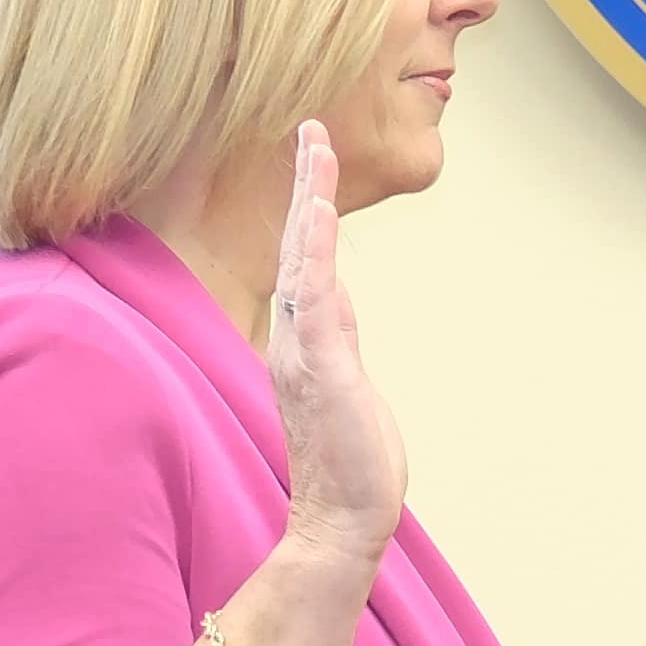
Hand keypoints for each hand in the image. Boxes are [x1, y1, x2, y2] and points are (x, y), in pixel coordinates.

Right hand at [263, 120, 407, 555]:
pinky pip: (315, 294)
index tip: (314, 161)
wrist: (342, 519)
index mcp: (305, 340)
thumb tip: (337, 304)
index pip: (306, 262)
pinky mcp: (321, 364)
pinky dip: (315, 248)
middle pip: (297, 245)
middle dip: (305, 184)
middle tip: (311, 126)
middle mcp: (296, 336)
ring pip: (304, 257)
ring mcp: (305, 347)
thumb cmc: (349, 463)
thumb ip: (340, 342)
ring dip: (310, 198)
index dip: (309, 210)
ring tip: (315, 144)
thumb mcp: (350, 386)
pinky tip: (318, 209)